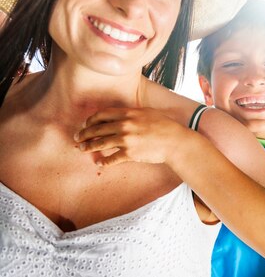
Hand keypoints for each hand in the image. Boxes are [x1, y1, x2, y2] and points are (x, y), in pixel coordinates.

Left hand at [74, 107, 188, 166]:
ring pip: (100, 143)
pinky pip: (111, 159)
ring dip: (88, 147)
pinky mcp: (130, 154)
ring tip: (82, 149)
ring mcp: (126, 140)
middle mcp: (124, 125)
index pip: (101, 115)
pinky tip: (99, 163)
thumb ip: (132, 113)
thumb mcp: (148, 113)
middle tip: (77, 138)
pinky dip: (104, 162)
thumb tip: (120, 115)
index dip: (90, 120)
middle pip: (97, 129)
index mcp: (128, 113)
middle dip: (84, 134)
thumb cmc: (165, 126)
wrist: (175, 141)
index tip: (86, 124)